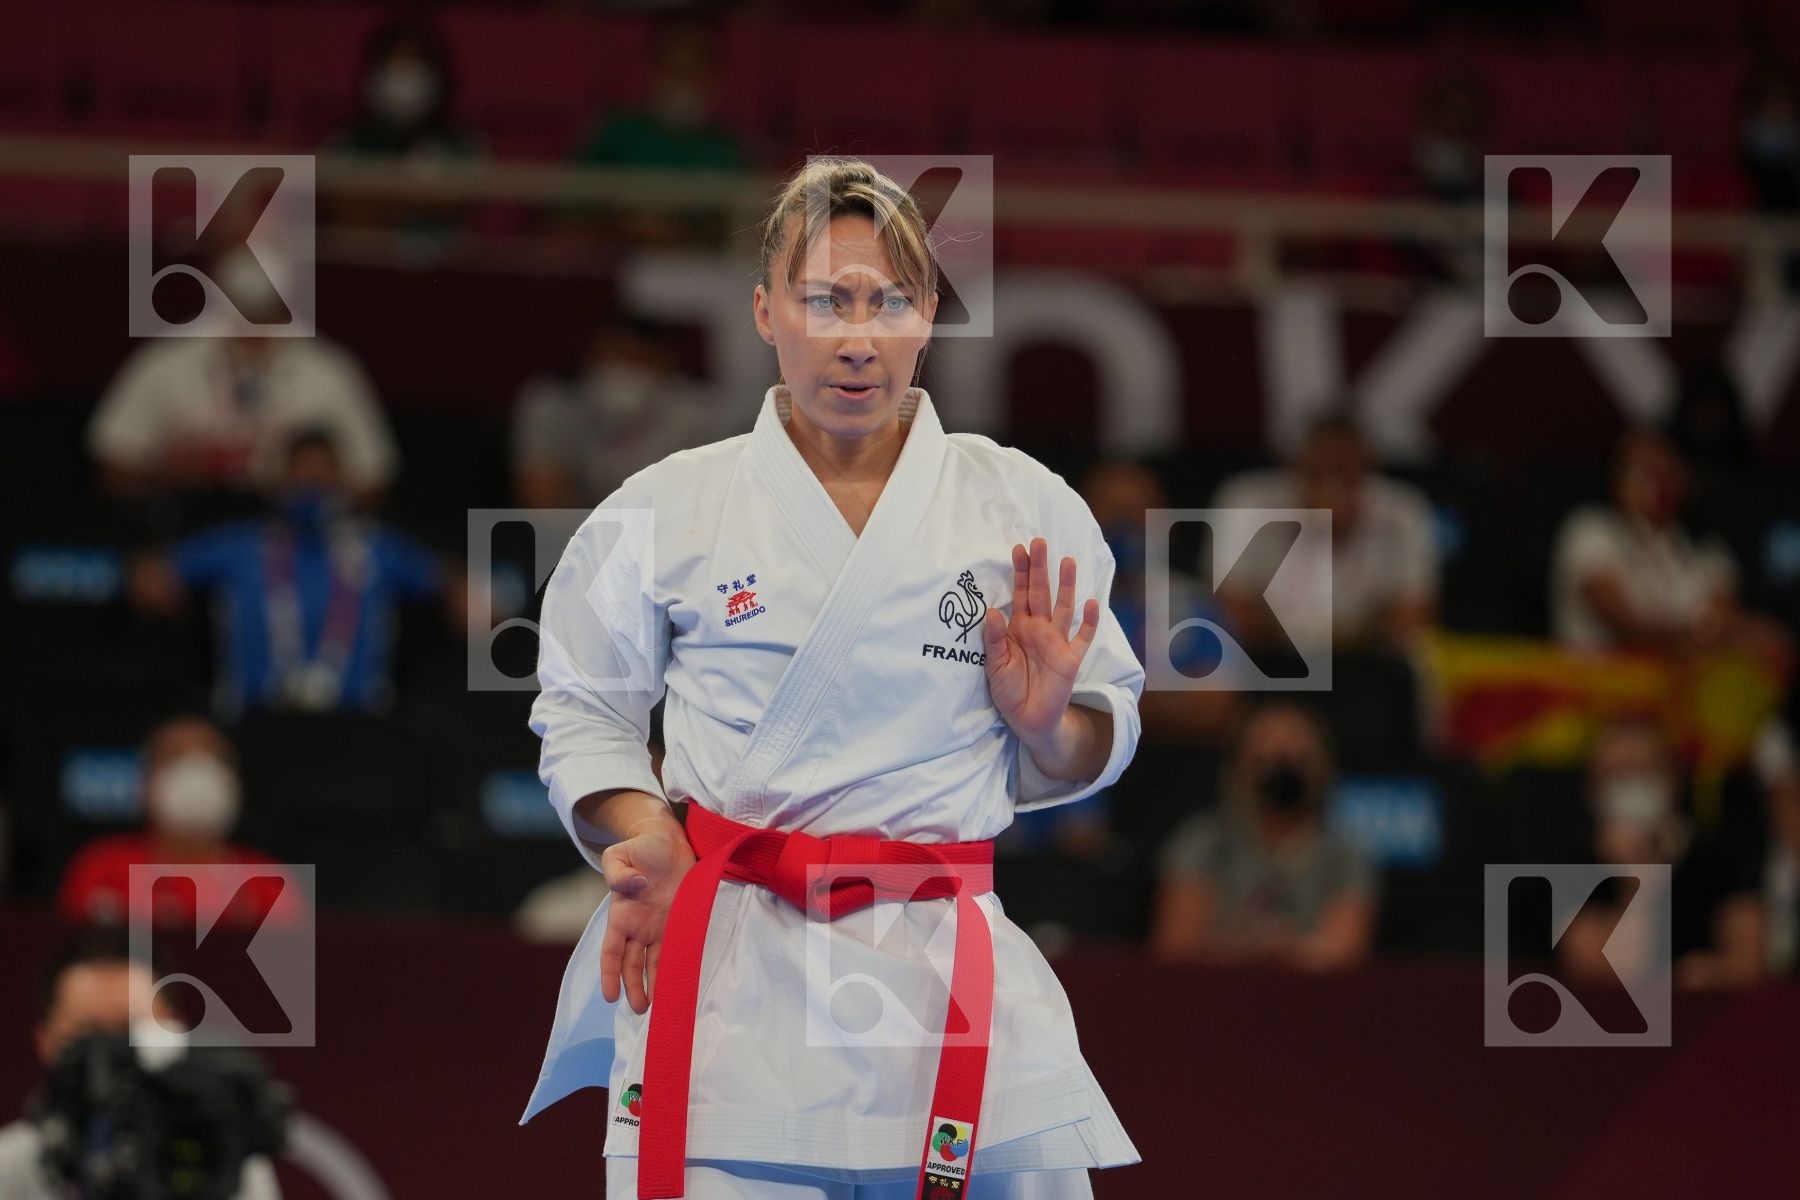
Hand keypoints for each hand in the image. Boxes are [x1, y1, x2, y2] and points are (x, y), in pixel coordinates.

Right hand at [598, 815, 695, 1014]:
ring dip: (654, 984)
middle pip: (632, 964)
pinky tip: (678, 984)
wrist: (668, 839)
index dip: (609, 973)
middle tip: (640, 1011)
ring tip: (660, 1008)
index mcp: (621, 914)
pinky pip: (675, 949)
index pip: (611, 951)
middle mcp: (638, 926)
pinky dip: (675, 967)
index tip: (610, 996)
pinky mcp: (680, 921)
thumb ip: (618, 872)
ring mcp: (659, 926)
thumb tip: (633, 886)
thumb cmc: (641, 847)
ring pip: (653, 963)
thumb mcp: (619, 854)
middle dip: (634, 988)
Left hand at [982, 537, 1100, 746]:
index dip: (1019, 572)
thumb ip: (995, 639)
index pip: (1020, 593)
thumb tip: (992, 611)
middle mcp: (1039, 629)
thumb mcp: (994, 665)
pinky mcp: (1071, 659)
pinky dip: (1089, 622)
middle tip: (1039, 541)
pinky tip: (1092, 604)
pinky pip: (1082, 638)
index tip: (1018, 548)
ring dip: (1066, 586)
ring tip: (1068, 561)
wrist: (1027, 720)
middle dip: (1040, 568)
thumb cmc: (1008, 690)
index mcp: (1019, 627)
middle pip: (1041, 592)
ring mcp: (1057, 642)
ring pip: (1063, 608)